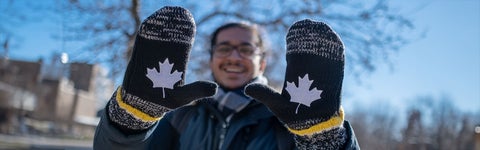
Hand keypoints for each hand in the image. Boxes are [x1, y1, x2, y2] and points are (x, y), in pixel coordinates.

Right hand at [122, 6, 216, 109]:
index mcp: (177, 63)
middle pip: (170, 37)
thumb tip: (215, 88)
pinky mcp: (139, 56)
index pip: (183, 44)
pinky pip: (144, 41)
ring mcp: (152, 55)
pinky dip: (147, 30)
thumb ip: (196, 90)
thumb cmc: (164, 102)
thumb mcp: (182, 96)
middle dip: (174, 24)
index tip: (189, 21)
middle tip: (179, 11)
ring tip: (166, 11)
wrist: (140, 105)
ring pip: (157, 36)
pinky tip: (150, 21)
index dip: (186, 33)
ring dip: (161, 23)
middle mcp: (165, 57)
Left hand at [245, 19, 344, 134]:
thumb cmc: (295, 116)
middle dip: (311, 39)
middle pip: (310, 51)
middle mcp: (309, 73)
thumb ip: (264, 94)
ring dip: (324, 42)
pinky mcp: (335, 79)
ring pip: (323, 55)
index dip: (296, 43)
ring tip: (323, 31)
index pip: (295, 55)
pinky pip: (335, 63)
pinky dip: (336, 52)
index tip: (293, 35)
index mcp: (295, 75)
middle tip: (310, 27)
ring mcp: (322, 76)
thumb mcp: (277, 104)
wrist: (315, 126)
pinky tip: (335, 43)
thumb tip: (246, 88)